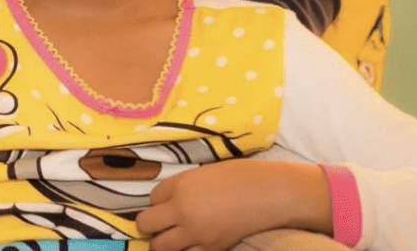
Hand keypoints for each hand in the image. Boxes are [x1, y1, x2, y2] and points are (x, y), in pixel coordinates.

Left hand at [137, 159, 331, 250]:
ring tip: (172, 237)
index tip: (167, 202)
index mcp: (181, 187)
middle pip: (145, 225)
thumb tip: (162, 201)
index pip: (150, 199)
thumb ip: (179, 187)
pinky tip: (192, 245)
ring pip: (160, 246)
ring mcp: (197, 233)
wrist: (271, 194)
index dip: (157, 201)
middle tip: (159, 224)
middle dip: (148, 225)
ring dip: (162, 242)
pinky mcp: (213, 249)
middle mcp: (183, 211)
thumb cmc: (239, 176)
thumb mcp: (202, 173)